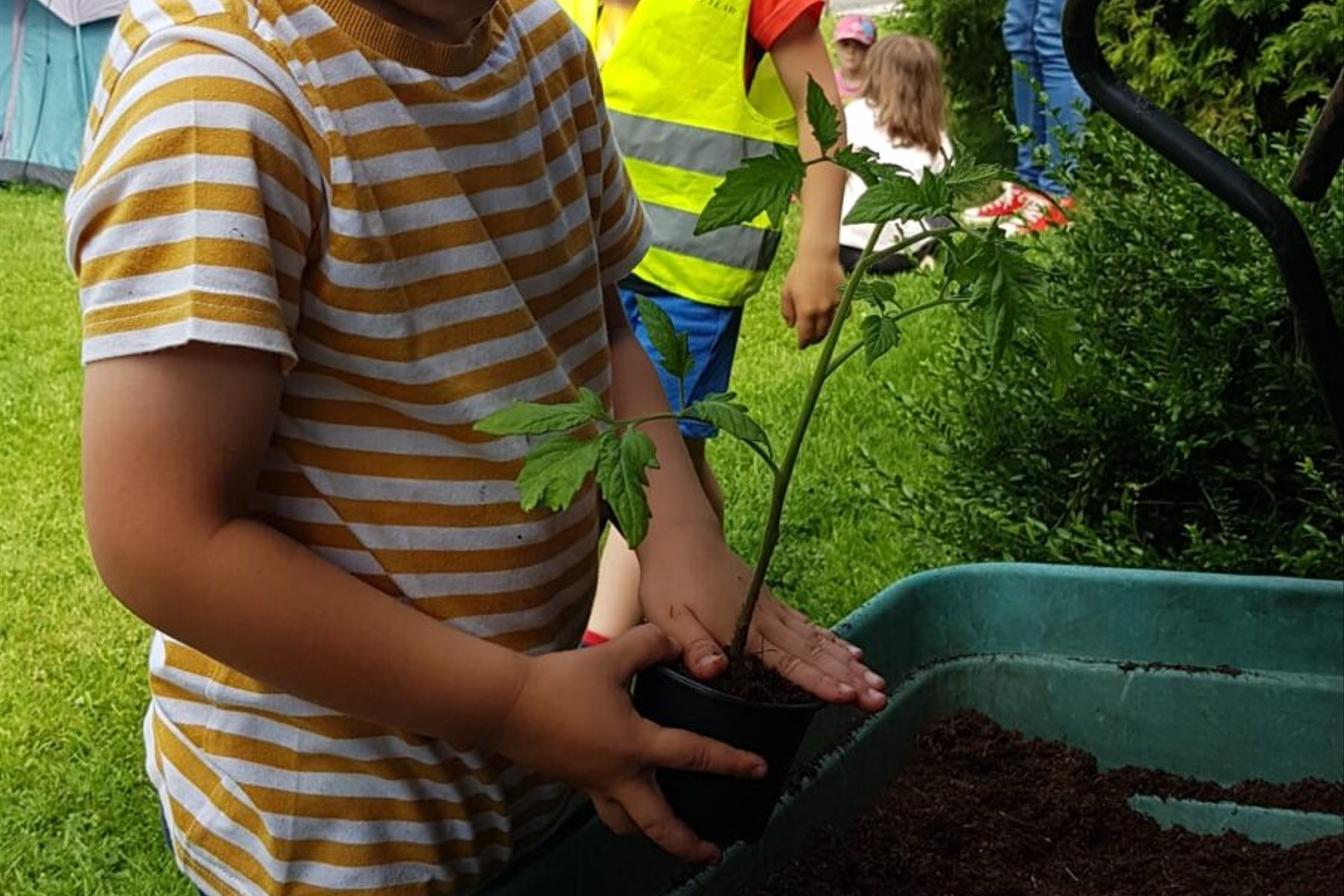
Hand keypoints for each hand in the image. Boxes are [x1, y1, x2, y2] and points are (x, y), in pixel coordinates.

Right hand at [488, 625, 766, 863]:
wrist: (505, 705)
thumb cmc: (559, 683)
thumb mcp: (611, 656)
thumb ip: (650, 644)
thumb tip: (677, 641)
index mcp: (635, 745)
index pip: (694, 754)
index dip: (731, 762)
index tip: (759, 771)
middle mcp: (618, 774)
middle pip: (659, 824)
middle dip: (687, 843)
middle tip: (712, 852)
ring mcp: (592, 782)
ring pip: (627, 822)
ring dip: (650, 833)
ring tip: (666, 833)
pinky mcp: (572, 779)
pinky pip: (603, 804)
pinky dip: (621, 809)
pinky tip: (625, 792)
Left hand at [638, 524, 886, 712]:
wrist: (680, 535)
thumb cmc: (670, 579)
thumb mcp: (668, 616)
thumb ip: (693, 646)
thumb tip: (715, 671)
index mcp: (743, 628)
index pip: (788, 661)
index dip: (819, 681)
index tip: (847, 696)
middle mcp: (766, 620)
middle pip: (815, 654)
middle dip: (849, 678)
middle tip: (879, 700)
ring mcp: (772, 610)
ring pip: (818, 641)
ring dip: (849, 664)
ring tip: (878, 683)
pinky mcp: (771, 603)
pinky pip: (809, 626)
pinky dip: (833, 642)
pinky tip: (852, 654)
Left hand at [780, 246, 844, 347]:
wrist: (818, 255)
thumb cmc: (799, 272)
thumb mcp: (786, 291)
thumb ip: (787, 311)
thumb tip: (791, 326)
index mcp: (805, 311)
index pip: (806, 335)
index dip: (803, 343)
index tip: (802, 345)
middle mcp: (821, 311)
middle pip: (820, 334)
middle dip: (814, 339)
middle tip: (810, 340)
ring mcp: (834, 304)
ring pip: (832, 326)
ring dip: (825, 331)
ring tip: (820, 331)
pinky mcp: (843, 297)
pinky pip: (843, 314)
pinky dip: (838, 319)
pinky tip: (832, 318)